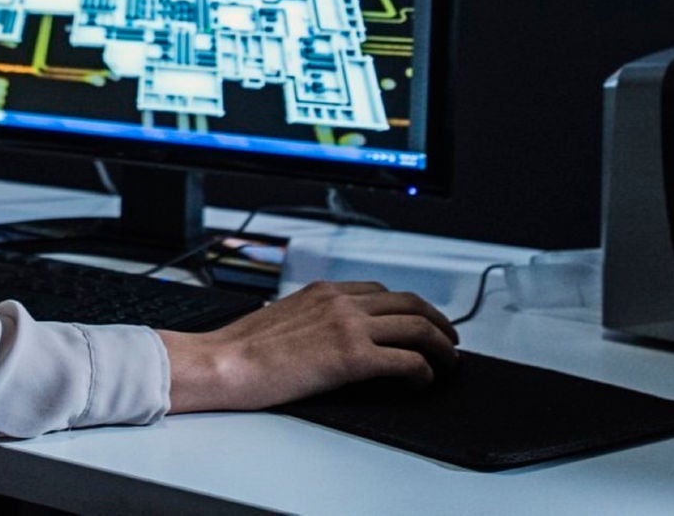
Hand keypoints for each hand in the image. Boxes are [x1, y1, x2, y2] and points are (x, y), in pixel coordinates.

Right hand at [156, 280, 458, 413]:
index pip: (382, 291)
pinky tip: (422, 383)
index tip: (419, 323)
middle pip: (409, 303)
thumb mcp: (284, 319)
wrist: (224, 362)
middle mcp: (340, 301)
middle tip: (449, 342)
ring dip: (441, 346)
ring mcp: (348, 326)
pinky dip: (423, 371)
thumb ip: (315, 319)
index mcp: (323, 290)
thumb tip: (333, 338)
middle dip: (438, 322)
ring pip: (417, 326)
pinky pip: (406, 360)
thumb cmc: (242, 348)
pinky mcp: (351, 357)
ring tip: (447, 364)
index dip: (409, 308)